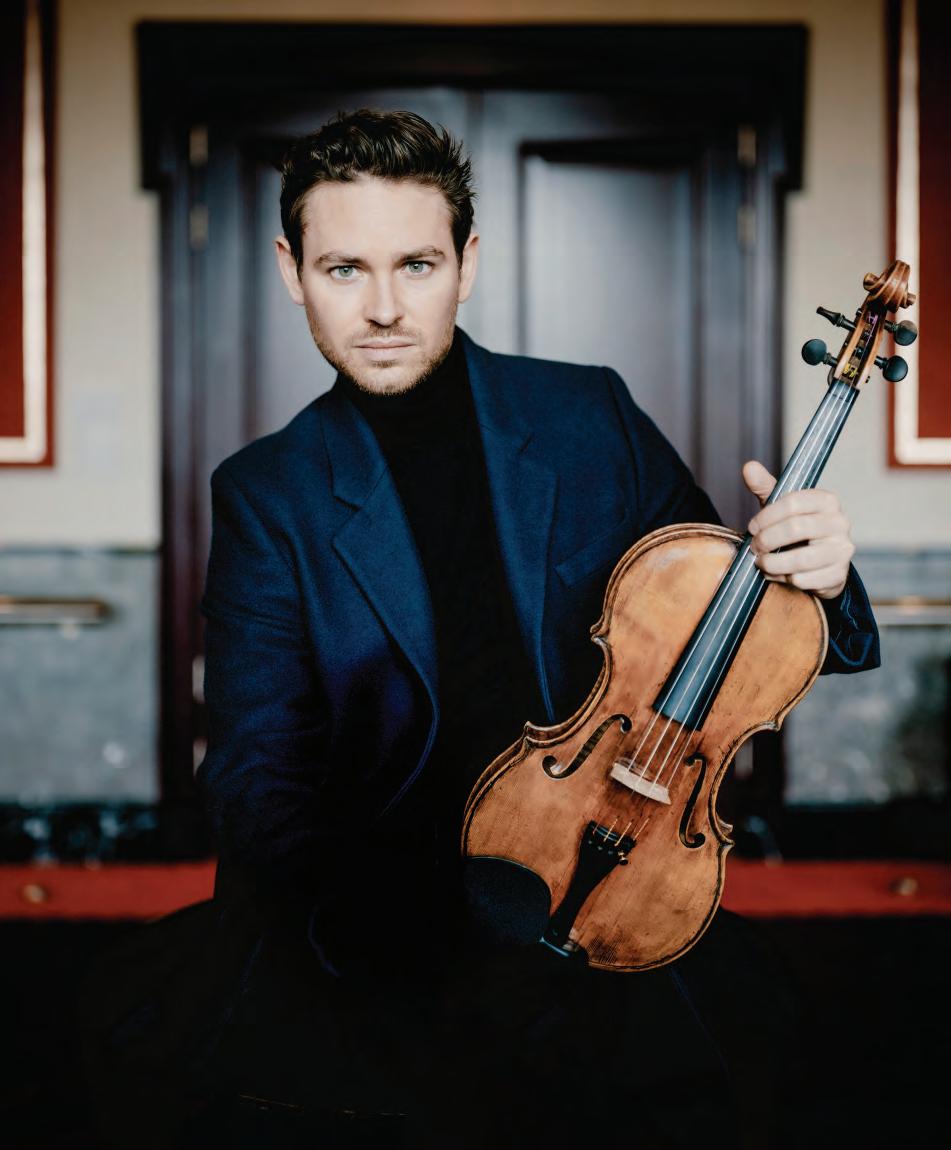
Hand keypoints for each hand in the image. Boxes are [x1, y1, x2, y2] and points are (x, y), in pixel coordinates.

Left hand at [742, 460, 853, 599]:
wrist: (821, 563)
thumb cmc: (797, 530)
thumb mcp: (782, 507)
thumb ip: (765, 487)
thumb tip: (749, 467)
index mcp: (826, 500)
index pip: (793, 502)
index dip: (766, 516)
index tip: (752, 527)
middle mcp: (839, 522)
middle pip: (795, 529)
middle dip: (767, 540)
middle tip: (754, 547)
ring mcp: (842, 549)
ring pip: (801, 559)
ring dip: (772, 563)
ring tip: (762, 562)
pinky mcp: (838, 574)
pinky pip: (804, 579)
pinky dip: (783, 579)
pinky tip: (778, 574)